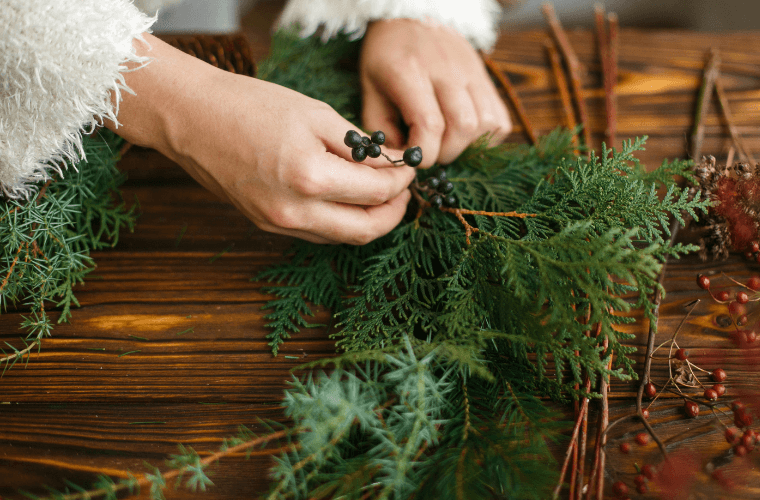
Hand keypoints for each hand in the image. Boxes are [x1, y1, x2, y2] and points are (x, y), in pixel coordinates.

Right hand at [108, 35, 415, 244]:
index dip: (401, 182)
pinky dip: (341, 222)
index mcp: (310, 178)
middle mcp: (295, 212)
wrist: (192, 118)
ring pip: (342, 238)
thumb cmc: (250, 106)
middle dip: (394, 212)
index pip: (376, 193)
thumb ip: (358, 146)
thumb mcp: (315, 114)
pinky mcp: (265, 225)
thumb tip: (390, 165)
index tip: (409, 168)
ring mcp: (278, 224)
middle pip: (365, 231)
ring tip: (381, 196)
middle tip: (404, 191)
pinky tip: (347, 200)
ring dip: (369, 221)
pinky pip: (317, 234)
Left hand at [360, 19, 511, 167]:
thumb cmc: (386, 56)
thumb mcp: (369, 88)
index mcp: (410, 71)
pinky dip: (486, 136)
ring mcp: (472, 72)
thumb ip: (380, 127)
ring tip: (446, 143)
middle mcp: (446, 70)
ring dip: (467, 145)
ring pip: (486, 123)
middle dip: (445, 153)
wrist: (413, 15)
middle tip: (429, 152)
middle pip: (462, 127)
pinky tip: (465, 134)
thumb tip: (401, 161)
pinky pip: (500, 119)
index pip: (429, 125)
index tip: (411, 158)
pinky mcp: (486, 78)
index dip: (422, 154)